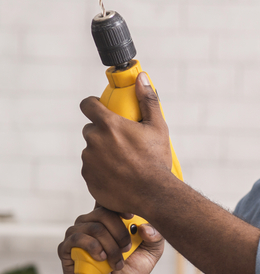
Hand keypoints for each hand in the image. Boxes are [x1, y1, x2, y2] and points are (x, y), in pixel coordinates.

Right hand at [57, 206, 164, 273]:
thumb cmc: (130, 271)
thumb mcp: (151, 254)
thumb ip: (155, 238)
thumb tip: (145, 227)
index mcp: (110, 221)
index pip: (110, 202)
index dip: (119, 204)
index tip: (131, 216)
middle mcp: (92, 224)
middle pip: (102, 213)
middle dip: (119, 232)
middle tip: (127, 248)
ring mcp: (77, 235)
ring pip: (92, 227)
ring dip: (109, 244)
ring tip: (116, 261)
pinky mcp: (66, 249)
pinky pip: (76, 239)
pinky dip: (92, 247)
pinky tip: (101, 259)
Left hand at [80, 72, 173, 216]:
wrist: (153, 194)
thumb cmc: (156, 160)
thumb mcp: (158, 127)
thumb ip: (148, 100)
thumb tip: (141, 79)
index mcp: (109, 125)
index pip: (87, 105)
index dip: (93, 104)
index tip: (101, 108)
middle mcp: (94, 140)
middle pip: (91, 130)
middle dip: (103, 133)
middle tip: (122, 143)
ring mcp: (89, 160)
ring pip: (92, 151)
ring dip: (103, 153)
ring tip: (124, 163)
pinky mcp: (88, 178)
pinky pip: (91, 170)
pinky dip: (102, 171)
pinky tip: (118, 176)